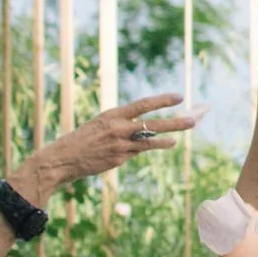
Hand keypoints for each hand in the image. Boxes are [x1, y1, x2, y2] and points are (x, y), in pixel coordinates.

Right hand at [29, 94, 190, 193]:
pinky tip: (166, 144)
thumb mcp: (102, 123)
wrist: (64, 157)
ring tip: (180, 137)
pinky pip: (138, 153)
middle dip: (174, 122)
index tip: (179, 97)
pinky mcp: (119, 159)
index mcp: (114, 114)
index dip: (162, 100)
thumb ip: (123, 122)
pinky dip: (150, 148)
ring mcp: (120, 145)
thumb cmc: (84, 138)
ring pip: (149, 141)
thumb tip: (145, 125)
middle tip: (193, 120)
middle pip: (152, 124)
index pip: (143, 104)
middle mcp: (119, 128)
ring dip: (167, 138)